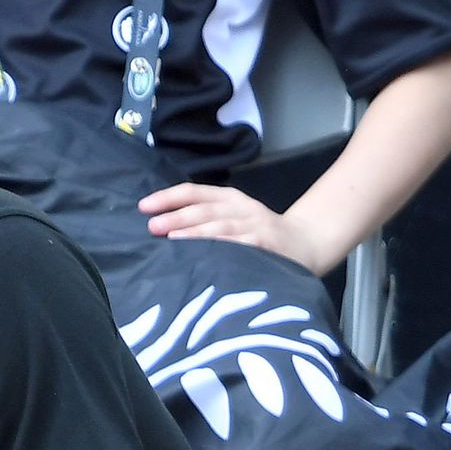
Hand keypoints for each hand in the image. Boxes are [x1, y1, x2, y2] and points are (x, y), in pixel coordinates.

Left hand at [138, 182, 334, 274]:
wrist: (307, 243)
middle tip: (152, 225)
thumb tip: (159, 226)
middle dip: (177, 216)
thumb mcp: (231, 219)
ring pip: (222, 227)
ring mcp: (255, 227)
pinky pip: (243, 247)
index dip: (169, 198)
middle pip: (205, 209)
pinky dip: (225, 250)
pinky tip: (207, 257)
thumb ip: (202, 219)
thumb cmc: (258, 235)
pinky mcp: (267, 247)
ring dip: (197, 233)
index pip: (195, 192)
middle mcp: (242, 208)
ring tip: (173, 239)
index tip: (143, 207)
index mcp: (229, 199)